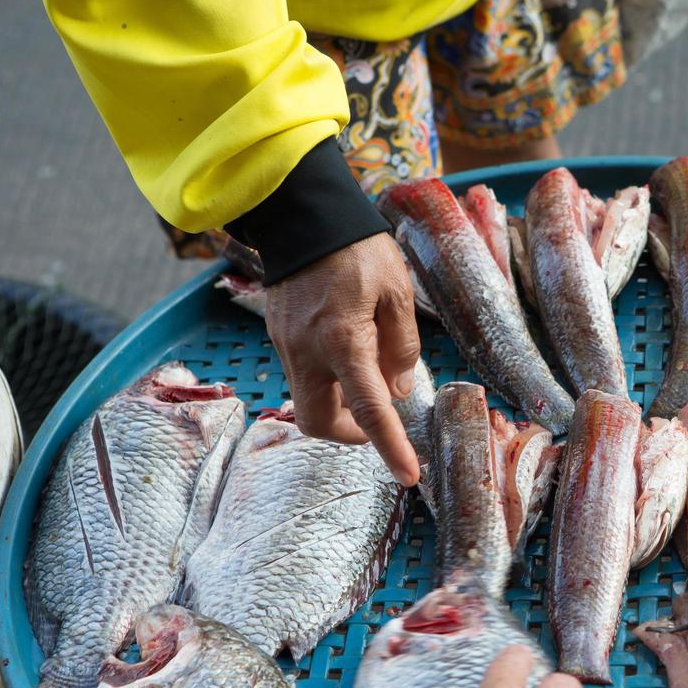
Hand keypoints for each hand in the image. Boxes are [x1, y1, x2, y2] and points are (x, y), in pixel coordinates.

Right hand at [265, 233, 421, 485]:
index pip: (368, 409)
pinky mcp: (278, 336)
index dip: (390, 446)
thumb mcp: (398, 293)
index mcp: (343, 341)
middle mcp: (307, 351)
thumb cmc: (358, 249)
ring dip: (338, 404)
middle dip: (349, 433)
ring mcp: (286, 345)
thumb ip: (402, 346)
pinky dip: (327, 380)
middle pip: (318, 423)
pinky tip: (347, 352)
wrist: (301, 213)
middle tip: (377, 418)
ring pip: (308, 401)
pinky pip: (302, 375)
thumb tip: (398, 389)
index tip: (409, 474)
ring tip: (367, 373)